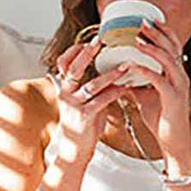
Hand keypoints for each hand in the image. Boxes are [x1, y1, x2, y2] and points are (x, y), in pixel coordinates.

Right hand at [51, 40, 133, 164]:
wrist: (76, 150)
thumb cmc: (83, 125)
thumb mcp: (82, 102)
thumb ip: (90, 87)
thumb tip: (106, 70)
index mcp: (64, 88)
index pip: (63, 63)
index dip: (73, 51)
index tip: (87, 40)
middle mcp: (65, 94)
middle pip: (74, 68)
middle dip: (87, 53)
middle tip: (101, 40)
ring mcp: (73, 106)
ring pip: (92, 84)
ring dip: (111, 74)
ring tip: (125, 65)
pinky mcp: (84, 117)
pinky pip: (102, 100)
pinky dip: (116, 92)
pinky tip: (127, 86)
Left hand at [120, 19, 190, 157]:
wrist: (173, 142)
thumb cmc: (162, 119)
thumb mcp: (147, 95)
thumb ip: (138, 81)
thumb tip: (121, 71)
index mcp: (177, 74)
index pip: (174, 46)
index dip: (163, 31)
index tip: (150, 19)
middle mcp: (181, 77)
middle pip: (172, 48)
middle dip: (157, 33)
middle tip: (142, 21)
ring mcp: (179, 87)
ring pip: (168, 60)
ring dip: (152, 48)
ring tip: (137, 38)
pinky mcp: (173, 99)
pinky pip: (159, 80)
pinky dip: (144, 70)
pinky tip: (131, 65)